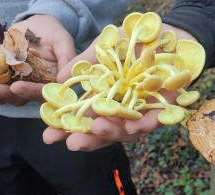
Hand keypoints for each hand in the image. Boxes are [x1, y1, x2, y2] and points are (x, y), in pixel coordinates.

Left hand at [0, 15, 75, 105]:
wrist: (36, 23)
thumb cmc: (53, 32)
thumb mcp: (62, 40)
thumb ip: (66, 56)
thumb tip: (64, 77)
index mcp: (49, 83)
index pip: (40, 92)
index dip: (28, 92)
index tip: (15, 87)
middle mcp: (31, 86)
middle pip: (17, 96)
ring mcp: (15, 81)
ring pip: (0, 91)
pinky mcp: (2, 73)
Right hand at [43, 24, 197, 150]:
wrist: (165, 32)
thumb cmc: (131, 42)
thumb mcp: (103, 49)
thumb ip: (84, 63)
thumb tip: (59, 79)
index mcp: (106, 101)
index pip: (85, 121)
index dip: (68, 131)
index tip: (49, 137)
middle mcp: (123, 111)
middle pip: (105, 133)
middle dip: (88, 140)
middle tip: (72, 143)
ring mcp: (143, 112)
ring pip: (128, 132)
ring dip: (113, 133)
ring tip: (98, 129)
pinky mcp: (165, 108)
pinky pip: (155, 121)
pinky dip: (144, 124)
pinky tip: (132, 126)